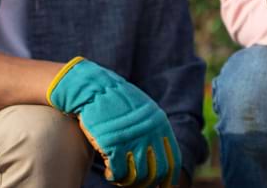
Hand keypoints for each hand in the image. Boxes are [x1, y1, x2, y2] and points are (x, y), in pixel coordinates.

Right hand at [47, 57, 180, 186]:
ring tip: (121, 178)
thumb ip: (153, 130)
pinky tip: (109, 173)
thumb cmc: (116, 101)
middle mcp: (150, 133)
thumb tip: (158, 155)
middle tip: (136, 185)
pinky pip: (118, 172)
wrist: (93, 88)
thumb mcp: (143, 110)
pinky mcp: (113, 144)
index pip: (173, 161)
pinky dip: (114, 177)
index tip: (162, 187)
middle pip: (157, 172)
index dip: (169, 180)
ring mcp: (132, 138)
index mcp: (160, 125)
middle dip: (147, 184)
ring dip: (129, 182)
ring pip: (139, 176)